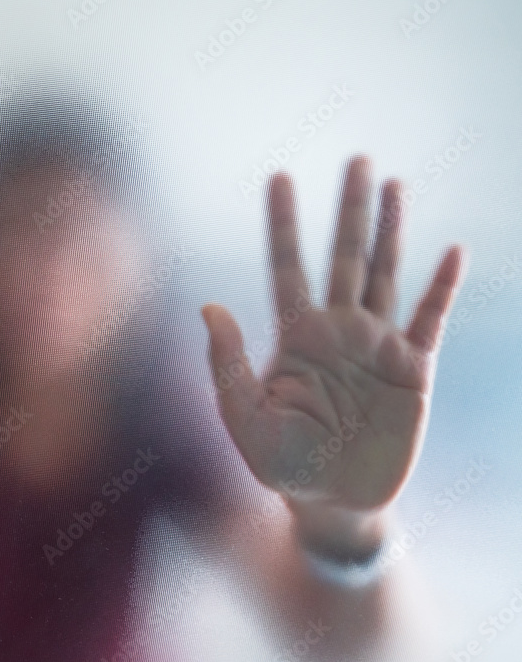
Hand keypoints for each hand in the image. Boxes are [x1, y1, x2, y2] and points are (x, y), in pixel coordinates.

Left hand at [203, 157, 463, 525]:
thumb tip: (209, 305)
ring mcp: (376, 346)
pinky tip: (452, 252)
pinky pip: (428, 319)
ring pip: (385, 274)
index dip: (282, 224)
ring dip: (391, 231)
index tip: (279, 177)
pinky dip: (441, 287)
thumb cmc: (281, 463)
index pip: (286, 267)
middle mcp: (337, 330)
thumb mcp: (245, 418)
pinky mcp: (413, 371)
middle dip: (349, 209)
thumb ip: (228, 364)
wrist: (332, 502)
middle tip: (356, 158)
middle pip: (344, 256)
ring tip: (395, 184)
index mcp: (294, 337)